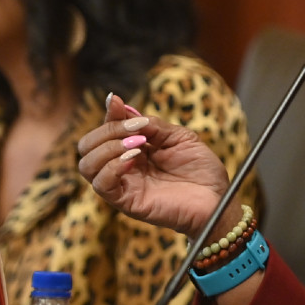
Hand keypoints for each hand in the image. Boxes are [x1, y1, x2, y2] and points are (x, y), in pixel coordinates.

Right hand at [77, 93, 233, 237]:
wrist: (218, 199)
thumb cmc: (202, 170)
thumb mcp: (179, 136)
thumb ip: (151, 124)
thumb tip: (118, 103)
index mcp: (133, 149)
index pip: (104, 130)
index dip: (109, 114)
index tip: (116, 102)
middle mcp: (123, 167)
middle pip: (87, 146)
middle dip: (106, 131)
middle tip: (136, 132)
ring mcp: (123, 185)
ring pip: (86, 165)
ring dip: (106, 148)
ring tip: (137, 146)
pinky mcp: (127, 202)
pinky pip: (101, 185)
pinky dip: (111, 168)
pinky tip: (133, 160)